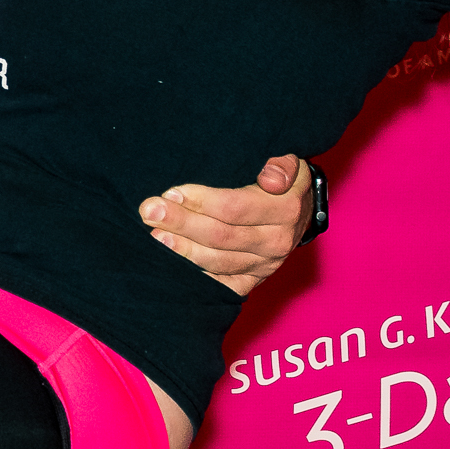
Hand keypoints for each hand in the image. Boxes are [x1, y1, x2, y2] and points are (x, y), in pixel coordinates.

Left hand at [140, 153, 313, 297]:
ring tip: (155, 236)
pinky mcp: (252, 281)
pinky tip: (170, 264)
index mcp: (285, 211)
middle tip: (149, 212)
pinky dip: (194, 276)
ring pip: (216, 262)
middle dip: (181, 223)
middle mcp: (276, 243)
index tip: (172, 193)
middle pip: (220, 236)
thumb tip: (269, 179)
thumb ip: (283, 166)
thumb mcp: (292, 164)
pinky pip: (220, 284)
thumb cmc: (286, 183)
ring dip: (182, 250)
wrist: (300, 214)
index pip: (234, 208)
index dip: (201, 202)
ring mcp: (264, 266)